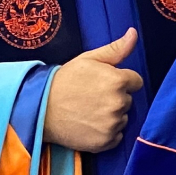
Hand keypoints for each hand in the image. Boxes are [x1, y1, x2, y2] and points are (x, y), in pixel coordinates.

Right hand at [43, 29, 144, 152]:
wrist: (40, 109)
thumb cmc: (64, 81)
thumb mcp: (88, 59)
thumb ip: (116, 49)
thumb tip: (134, 33)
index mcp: (118, 81)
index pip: (135, 82)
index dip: (121, 81)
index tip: (104, 84)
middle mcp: (119, 103)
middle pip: (128, 100)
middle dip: (115, 98)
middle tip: (93, 97)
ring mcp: (112, 124)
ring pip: (122, 118)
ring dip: (111, 116)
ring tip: (89, 111)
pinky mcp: (105, 141)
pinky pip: (116, 136)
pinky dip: (106, 133)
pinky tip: (90, 124)